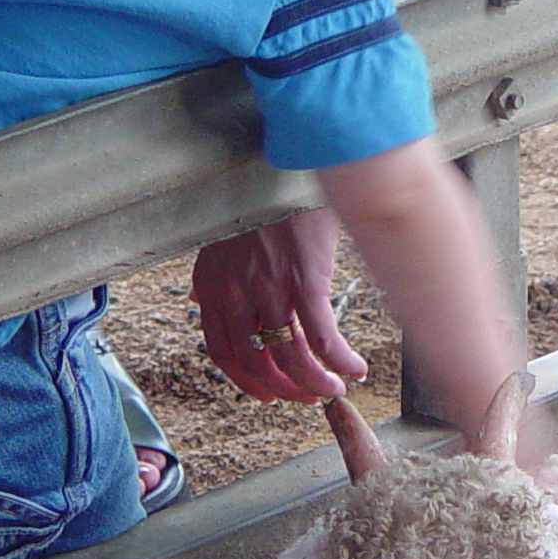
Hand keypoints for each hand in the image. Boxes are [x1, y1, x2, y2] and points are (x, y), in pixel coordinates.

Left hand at [190, 210, 368, 402]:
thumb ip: (212, 275)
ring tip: (333, 389)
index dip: (245, 380)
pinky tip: (355, 368)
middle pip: (256, 362)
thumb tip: (202, 300)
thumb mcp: (221, 236)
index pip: (222, 351)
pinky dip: (340, 360)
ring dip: (313, 383)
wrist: (285, 162)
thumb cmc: (257, 197)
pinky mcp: (307, 280)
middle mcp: (238, 292)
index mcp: (214, 284)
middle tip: (306, 396)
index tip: (267, 394)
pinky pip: (323, 336)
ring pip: (290, 357)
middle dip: (283, 388)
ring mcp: (271, 288)